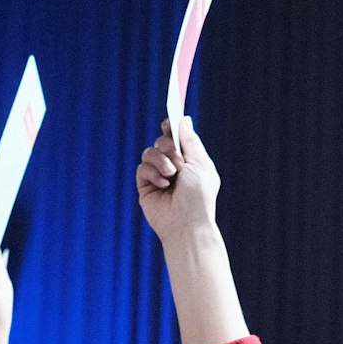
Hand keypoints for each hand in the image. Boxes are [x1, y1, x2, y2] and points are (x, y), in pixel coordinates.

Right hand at [137, 120, 221, 241]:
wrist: (187, 223)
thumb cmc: (198, 196)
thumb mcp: (200, 164)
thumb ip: (190, 140)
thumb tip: (183, 120)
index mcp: (190, 160)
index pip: (177, 136)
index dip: (171, 127)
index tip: (168, 123)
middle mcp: (174, 166)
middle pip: (162, 140)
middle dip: (169, 147)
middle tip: (178, 162)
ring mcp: (159, 175)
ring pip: (150, 152)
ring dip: (161, 160)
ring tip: (171, 175)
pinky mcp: (146, 185)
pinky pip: (142, 167)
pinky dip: (152, 173)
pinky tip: (163, 185)